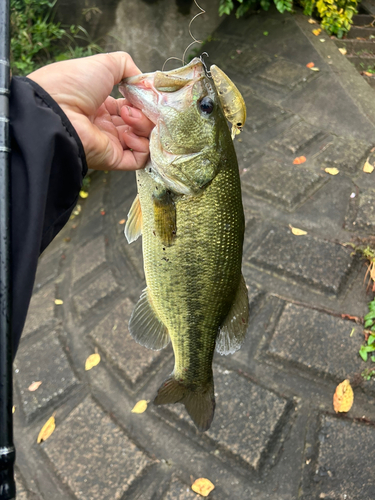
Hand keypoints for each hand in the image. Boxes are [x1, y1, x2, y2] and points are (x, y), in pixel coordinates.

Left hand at [28, 52, 153, 170]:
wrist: (55, 110)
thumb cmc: (73, 84)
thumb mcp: (103, 64)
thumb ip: (127, 67)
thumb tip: (145, 81)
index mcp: (101, 105)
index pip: (132, 105)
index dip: (142, 99)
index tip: (145, 92)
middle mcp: (107, 125)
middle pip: (141, 122)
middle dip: (145, 112)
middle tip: (135, 105)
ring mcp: (111, 142)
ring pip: (144, 138)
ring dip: (143, 124)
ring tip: (127, 115)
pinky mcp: (114, 158)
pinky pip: (139, 158)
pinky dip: (142, 145)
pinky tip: (128, 133)